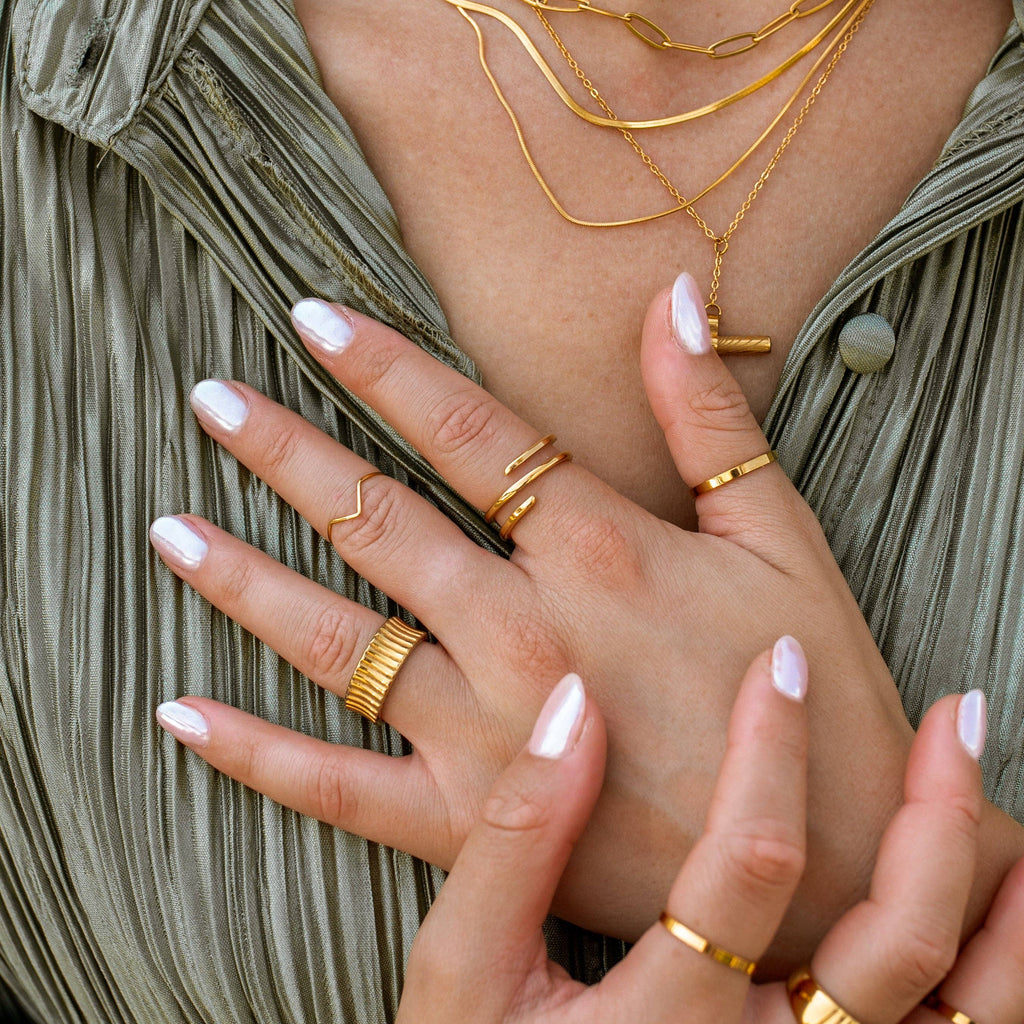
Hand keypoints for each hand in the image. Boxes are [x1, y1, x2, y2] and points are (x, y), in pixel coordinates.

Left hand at [149, 273, 1021, 965]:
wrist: (816, 857)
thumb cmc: (805, 693)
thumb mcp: (783, 540)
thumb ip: (712, 420)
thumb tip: (677, 301)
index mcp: (596, 551)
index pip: (467, 433)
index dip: (386, 368)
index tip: (313, 320)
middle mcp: (519, 631)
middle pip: (377, 520)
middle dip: (286, 452)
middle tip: (212, 401)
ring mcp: (482, 732)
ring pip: (335, 639)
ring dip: (243, 579)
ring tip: (169, 531)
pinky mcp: (468, 825)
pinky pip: (335, 787)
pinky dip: (253, 753)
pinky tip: (181, 714)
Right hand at [397, 643, 1023, 1023]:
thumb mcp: (464, 967)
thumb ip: (513, 840)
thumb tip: (573, 703)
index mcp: (664, 1023)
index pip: (749, 864)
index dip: (771, 748)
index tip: (780, 663)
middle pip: (892, 944)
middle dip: (933, 814)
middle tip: (950, 717)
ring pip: (952, 1014)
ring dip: (998, 900)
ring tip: (1014, 812)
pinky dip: (1000, 976)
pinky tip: (1010, 902)